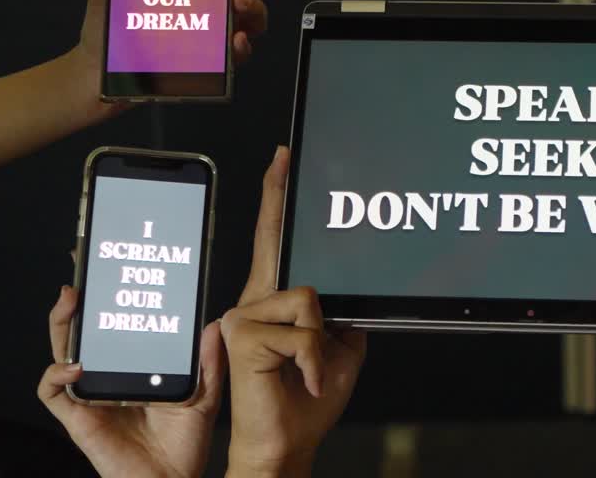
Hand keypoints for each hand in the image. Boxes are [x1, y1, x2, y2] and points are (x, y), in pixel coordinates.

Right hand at [37, 286, 224, 477]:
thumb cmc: (184, 443)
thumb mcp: (204, 394)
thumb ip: (209, 361)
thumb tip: (214, 322)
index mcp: (134, 368)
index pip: (116, 328)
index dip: (109, 301)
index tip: (114, 270)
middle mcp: (108, 377)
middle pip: (83, 333)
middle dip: (76, 303)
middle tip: (83, 275)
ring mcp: (90, 396)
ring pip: (61, 352)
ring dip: (61, 325)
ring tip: (70, 302)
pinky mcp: (78, 418)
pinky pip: (53, 392)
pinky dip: (57, 374)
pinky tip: (76, 364)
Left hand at [66, 0, 270, 113]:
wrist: (100, 73)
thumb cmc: (109, 27)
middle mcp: (215, 4)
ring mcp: (219, 33)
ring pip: (255, 16)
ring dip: (253, 5)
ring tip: (237, 1)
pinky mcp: (216, 63)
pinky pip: (241, 54)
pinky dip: (243, 46)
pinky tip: (235, 39)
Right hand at [223, 147, 366, 477]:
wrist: (286, 442)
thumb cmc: (307, 400)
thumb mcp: (339, 348)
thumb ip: (339, 313)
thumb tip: (353, 285)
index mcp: (275, 302)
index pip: (275, 241)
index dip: (276, 199)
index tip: (283, 160)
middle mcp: (252, 302)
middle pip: (272, 241)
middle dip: (277, 195)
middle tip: (284, 153)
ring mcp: (242, 315)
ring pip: (308, 297)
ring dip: (322, 344)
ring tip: (309, 372)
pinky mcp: (241, 333)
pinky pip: (303, 329)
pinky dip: (315, 360)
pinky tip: (303, 380)